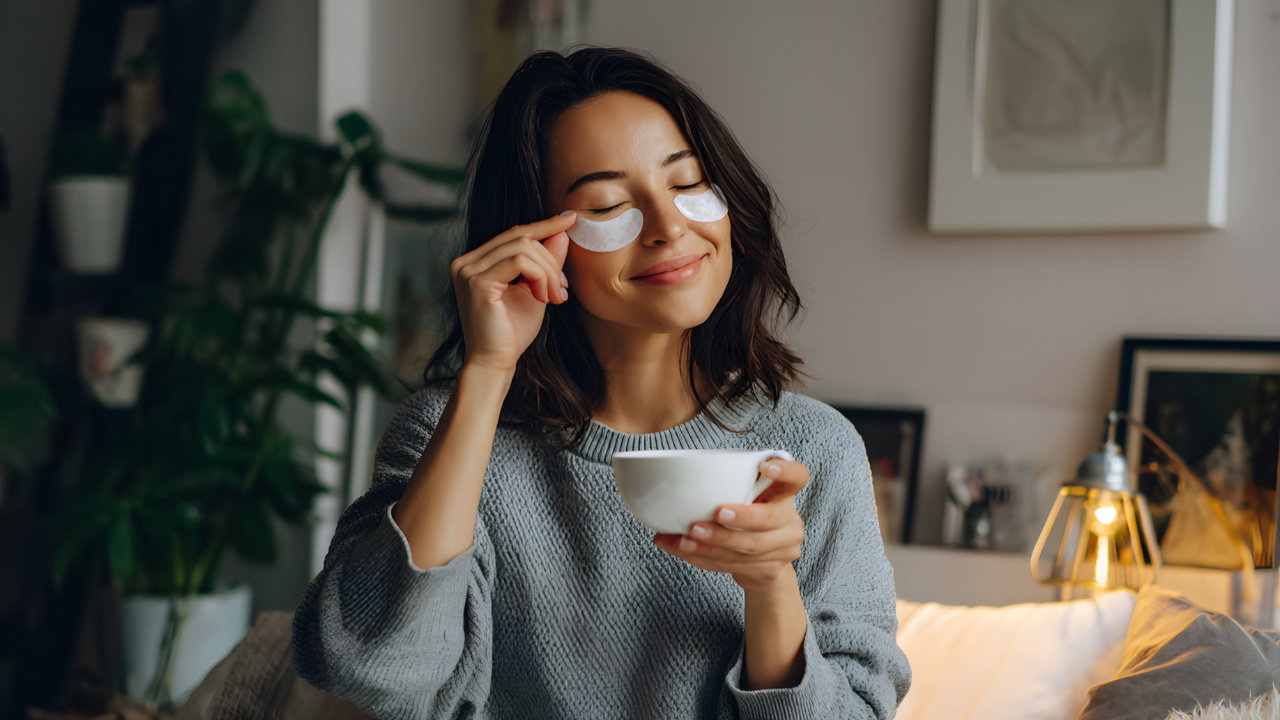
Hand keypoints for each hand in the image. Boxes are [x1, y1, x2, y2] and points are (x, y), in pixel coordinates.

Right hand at [451, 213, 574, 373]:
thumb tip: (561, 231)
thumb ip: (545, 262)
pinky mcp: (476, 282)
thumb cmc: (512, 332)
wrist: (495, 364)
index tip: (570, 219)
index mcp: (475, 262)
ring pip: (523, 247)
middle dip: (551, 259)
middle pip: (520, 237)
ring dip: (548, 271)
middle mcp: (466, 262)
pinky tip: (544, 298)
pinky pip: (519, 261)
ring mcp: (468, 270)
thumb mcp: (535, 290)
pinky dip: (540, 276)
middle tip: (563, 289)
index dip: (544, 225)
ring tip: (555, 296)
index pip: (514, 233)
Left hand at [654, 457, 807, 592]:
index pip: (797, 477)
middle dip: (741, 518)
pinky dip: (703, 557)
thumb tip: (683, 477)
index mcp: (784, 494)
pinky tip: (684, 550)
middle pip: (768, 520)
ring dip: (712, 543)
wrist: (764, 564)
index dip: (785, 471)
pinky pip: (733, 564)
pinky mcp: (768, 570)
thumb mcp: (749, 497)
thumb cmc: (749, 517)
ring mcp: (783, 549)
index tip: (766, 467)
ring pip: (747, 547)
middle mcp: (789, 520)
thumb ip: (734, 485)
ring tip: (685, 538)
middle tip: (716, 513)